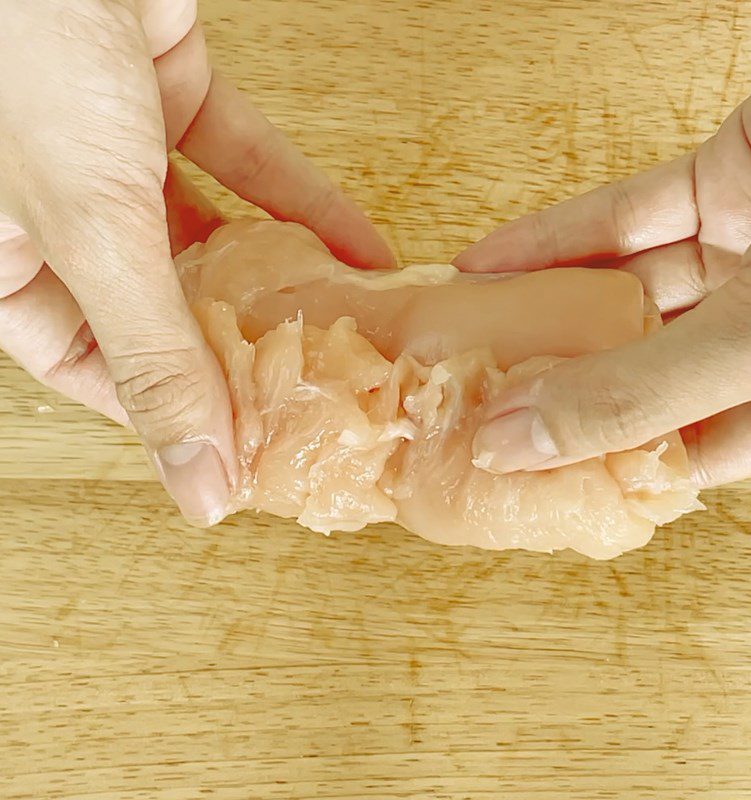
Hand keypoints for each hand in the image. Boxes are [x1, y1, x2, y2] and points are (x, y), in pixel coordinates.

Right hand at [0, 0, 393, 524]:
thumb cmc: (13, 48)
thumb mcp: (89, 227)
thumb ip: (152, 356)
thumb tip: (195, 482)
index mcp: (1, 261)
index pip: (91, 369)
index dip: (167, 410)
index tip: (243, 444)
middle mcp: (53, 210)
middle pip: (158, 306)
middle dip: (236, 345)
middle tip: (309, 389)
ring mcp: (109, 149)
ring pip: (205, 238)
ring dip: (278, 276)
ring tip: (344, 327)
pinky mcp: (162, 89)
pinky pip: (242, 164)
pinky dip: (300, 201)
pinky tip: (359, 247)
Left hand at [454, 43, 750, 488]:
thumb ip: (639, 395)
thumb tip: (514, 447)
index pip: (682, 451)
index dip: (598, 461)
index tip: (517, 466)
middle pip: (637, 371)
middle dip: (555, 383)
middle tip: (472, 401)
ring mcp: (746, 253)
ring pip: (620, 293)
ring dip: (542, 309)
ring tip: (465, 335)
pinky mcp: (724, 180)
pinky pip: (623, 217)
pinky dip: (554, 238)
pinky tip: (488, 263)